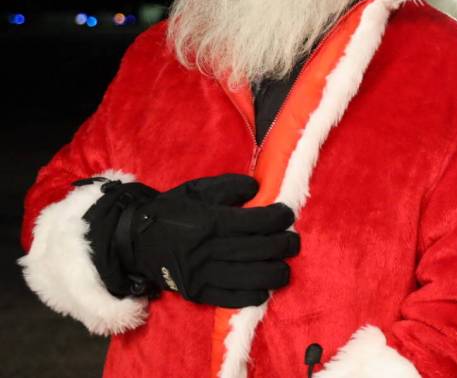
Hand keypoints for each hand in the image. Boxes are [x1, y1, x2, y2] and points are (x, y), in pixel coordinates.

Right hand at [84, 174, 298, 307]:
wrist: (135, 240)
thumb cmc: (172, 211)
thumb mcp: (198, 189)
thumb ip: (229, 186)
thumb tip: (257, 189)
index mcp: (208, 222)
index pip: (255, 221)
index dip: (278, 217)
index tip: (287, 214)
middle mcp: (207, 250)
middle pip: (258, 250)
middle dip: (284, 245)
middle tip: (293, 241)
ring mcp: (202, 274)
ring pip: (250, 278)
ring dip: (275, 273)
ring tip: (284, 267)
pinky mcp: (197, 293)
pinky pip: (232, 299)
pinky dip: (254, 295)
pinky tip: (264, 288)